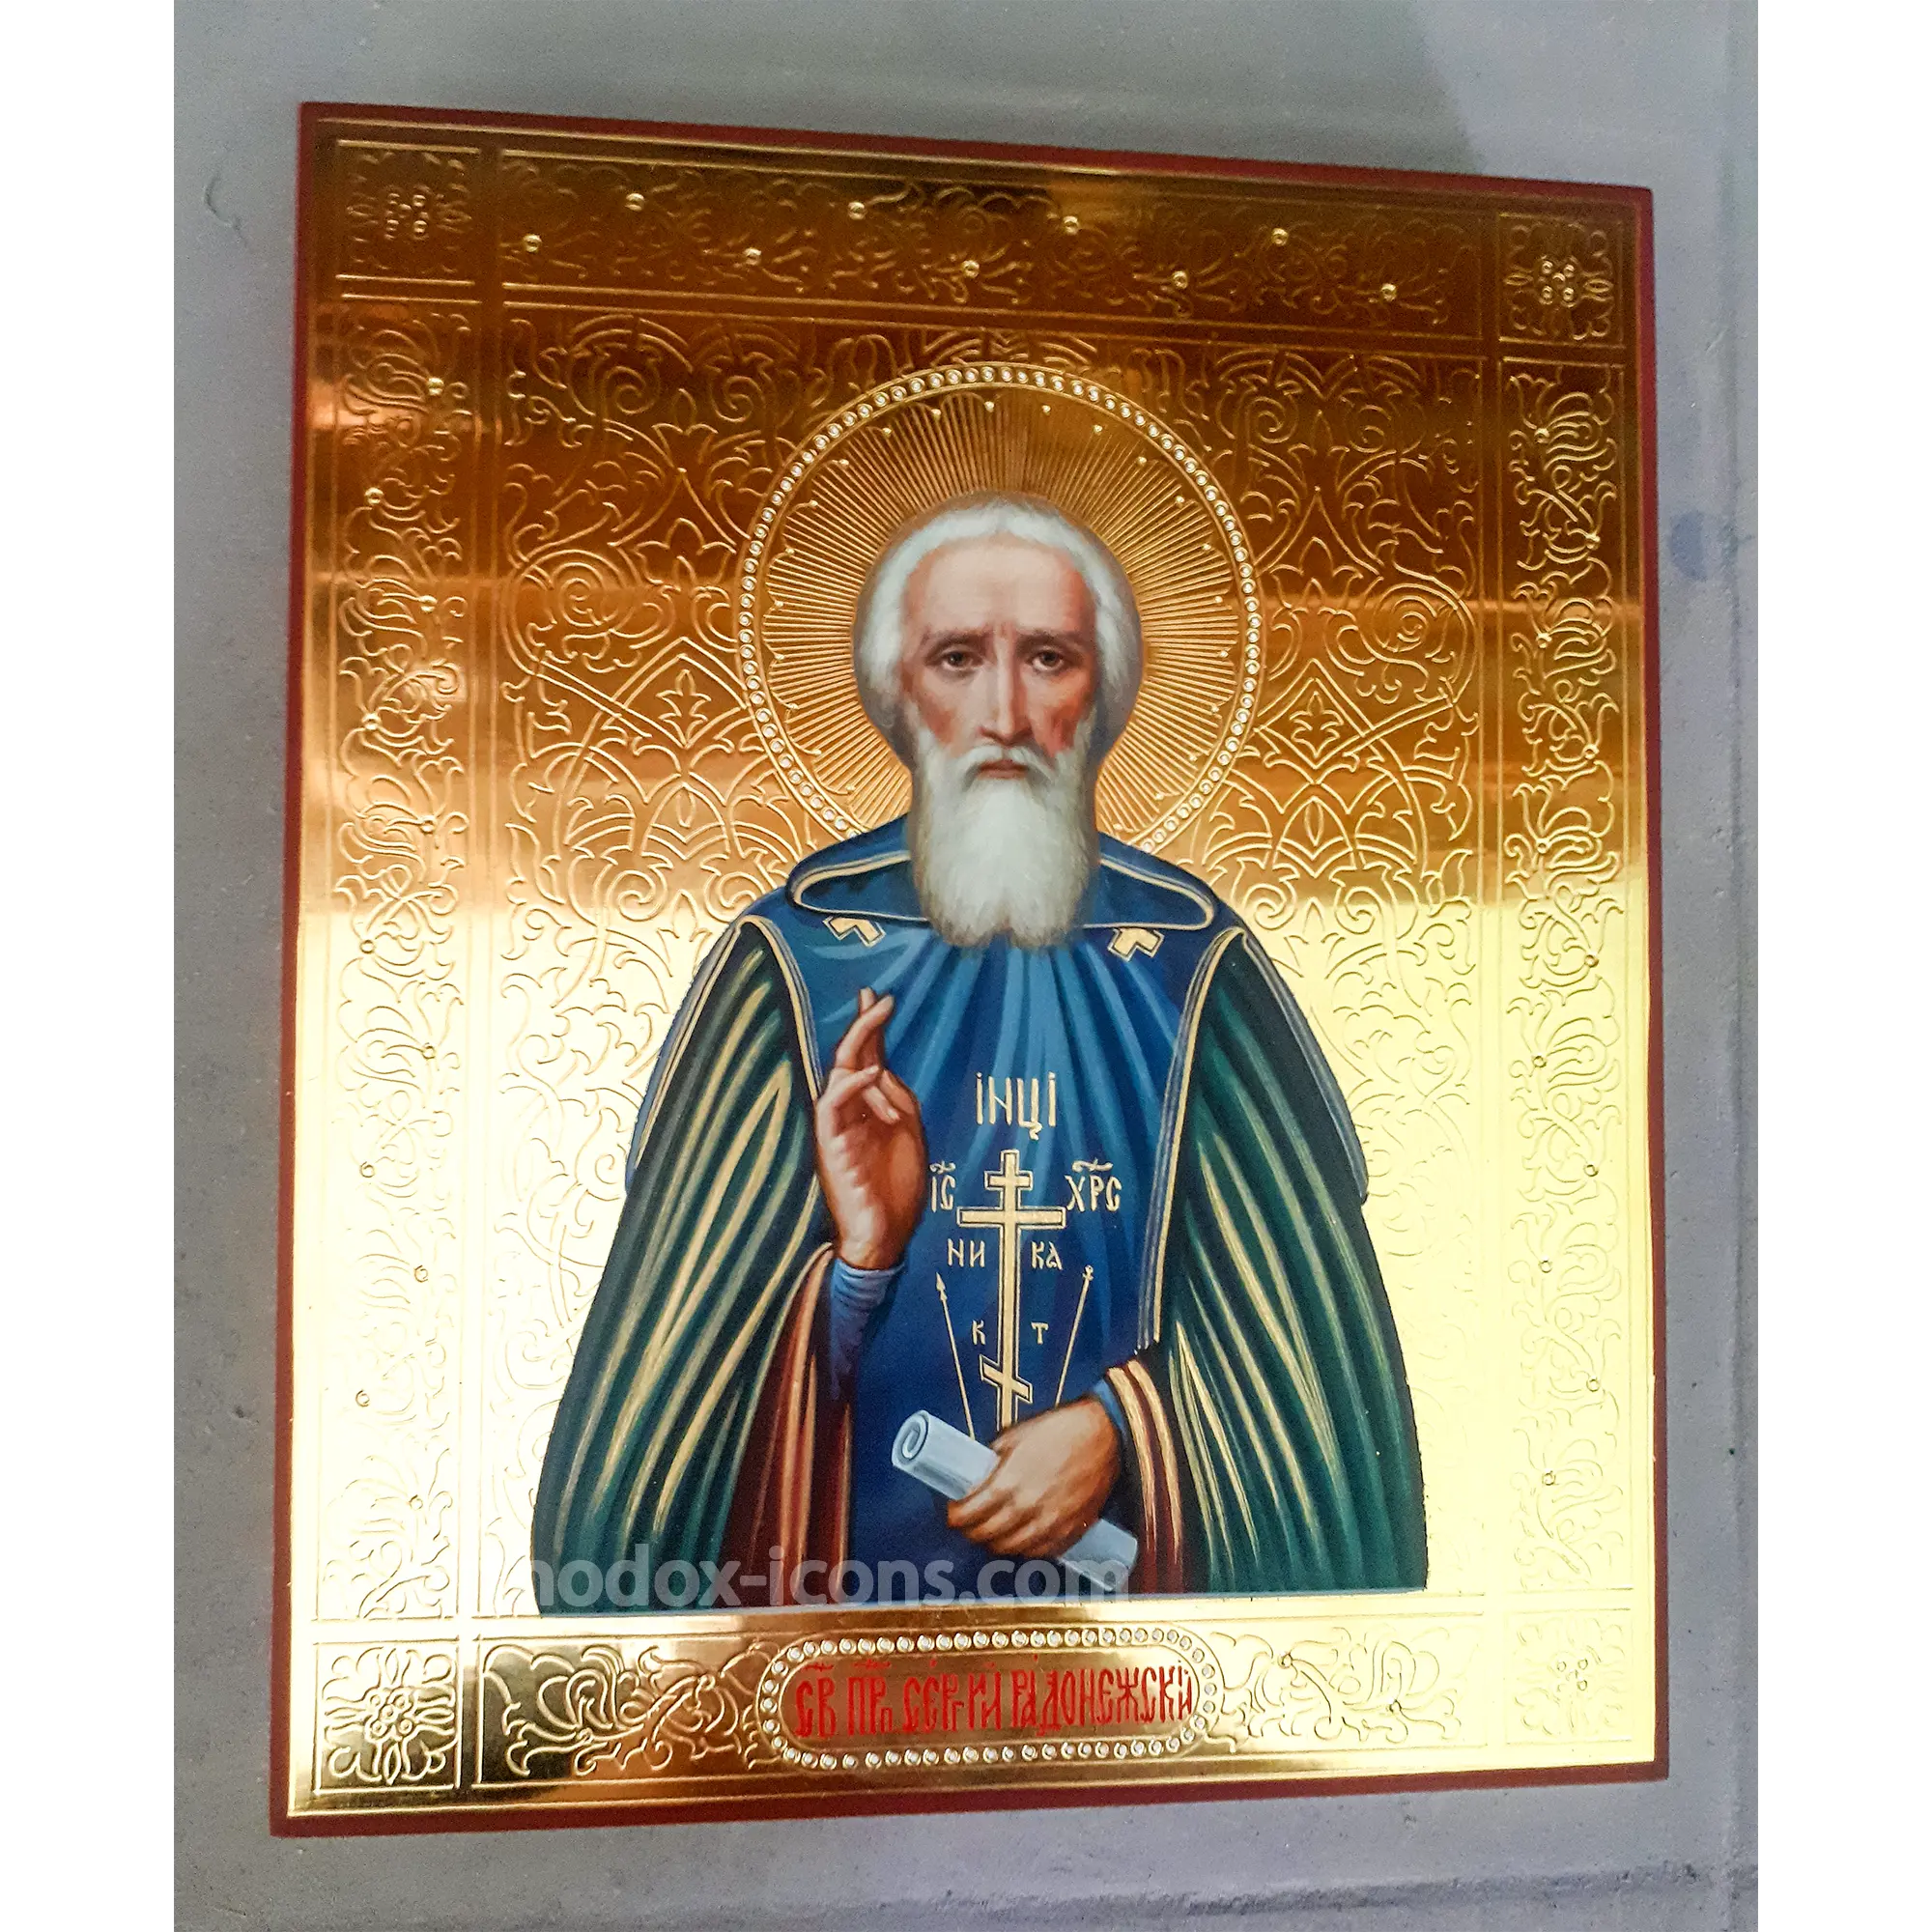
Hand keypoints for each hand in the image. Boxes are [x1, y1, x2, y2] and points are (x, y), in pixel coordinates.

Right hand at [814, 988, 926, 1271]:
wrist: (886, 1236)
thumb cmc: (897, 1189)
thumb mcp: (910, 1135)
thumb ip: (899, 1100)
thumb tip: (883, 1067)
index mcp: (868, 1110)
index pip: (865, 1061)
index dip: (871, 1029)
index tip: (878, 997)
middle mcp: (849, 1114)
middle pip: (848, 1061)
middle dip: (863, 1027)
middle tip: (879, 999)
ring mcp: (837, 1129)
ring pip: (836, 1076)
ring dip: (859, 1048)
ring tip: (877, 1019)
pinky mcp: (830, 1146)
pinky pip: (831, 1108)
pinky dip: (850, 1087)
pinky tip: (872, 1072)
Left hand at [947, 1398, 1120, 1557]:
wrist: (1104, 1435)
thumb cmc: (1060, 1430)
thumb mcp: (1016, 1435)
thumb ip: (994, 1458)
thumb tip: (977, 1473)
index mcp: (1009, 1483)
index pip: (969, 1514)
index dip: (955, 1516)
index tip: (953, 1512)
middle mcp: (1027, 1509)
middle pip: (986, 1536)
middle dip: (971, 1531)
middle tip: (968, 1523)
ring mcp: (1049, 1524)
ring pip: (1011, 1549)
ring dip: (996, 1543)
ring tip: (992, 1532)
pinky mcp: (1070, 1531)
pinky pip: (1040, 1552)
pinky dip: (1025, 1549)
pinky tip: (1021, 1538)